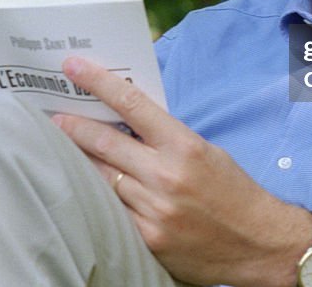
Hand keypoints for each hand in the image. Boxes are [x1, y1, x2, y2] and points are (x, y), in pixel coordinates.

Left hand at [52, 56, 309, 286]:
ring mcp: (155, 210)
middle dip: (73, 125)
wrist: (259, 245)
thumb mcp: (206, 151)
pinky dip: (95, 197)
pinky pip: (110, 212)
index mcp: (184, 146)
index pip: (131, 105)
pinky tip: (82, 188)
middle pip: (104, 143)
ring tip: (60, 150)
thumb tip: (123, 119)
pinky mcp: (148, 239)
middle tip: (53, 115)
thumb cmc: (233, 192)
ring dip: (78, 162)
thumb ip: (166, 137)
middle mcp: (167, 176)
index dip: (97, 82)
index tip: (73, 67)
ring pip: (101, 178)